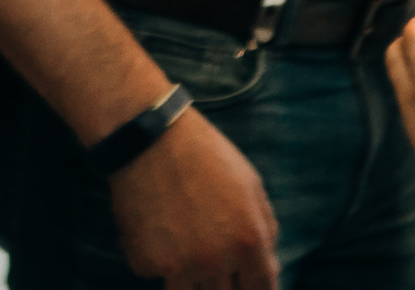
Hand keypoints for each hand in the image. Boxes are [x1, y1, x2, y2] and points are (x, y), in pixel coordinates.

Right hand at [110, 108, 278, 288]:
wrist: (149, 138)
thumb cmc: (205, 156)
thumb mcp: (251, 185)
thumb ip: (266, 230)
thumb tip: (270, 268)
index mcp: (248, 242)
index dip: (257, 288)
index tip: (246, 283)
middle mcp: (214, 262)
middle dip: (224, 284)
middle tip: (213, 259)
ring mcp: (176, 266)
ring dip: (191, 279)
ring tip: (185, 246)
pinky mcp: (144, 262)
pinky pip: (157, 274)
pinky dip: (158, 260)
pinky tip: (156, 228)